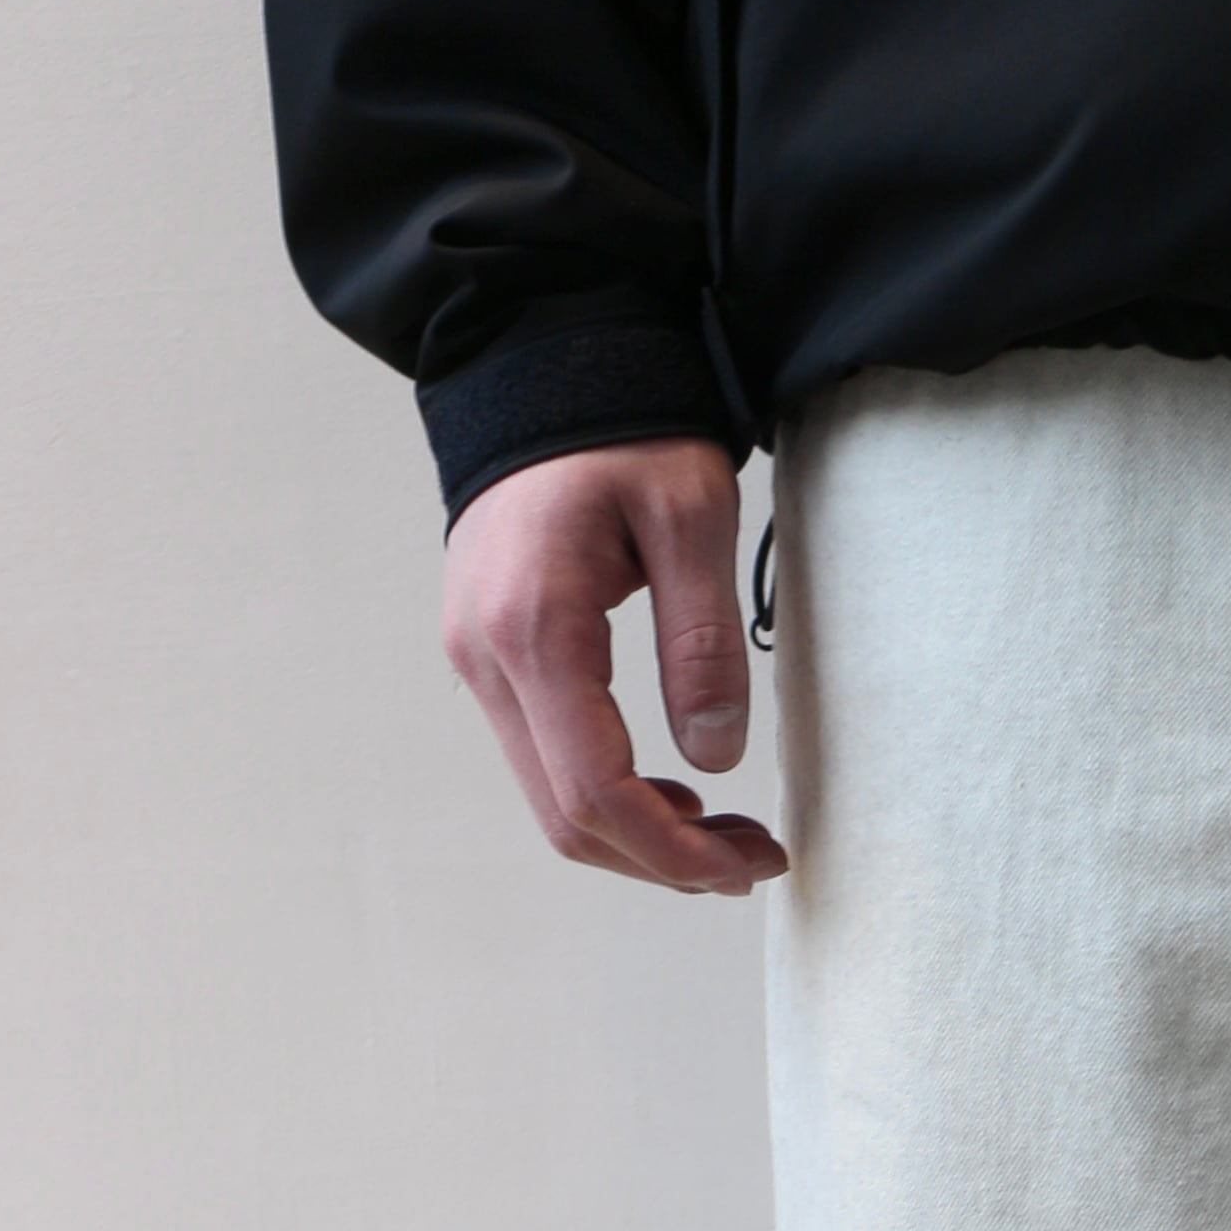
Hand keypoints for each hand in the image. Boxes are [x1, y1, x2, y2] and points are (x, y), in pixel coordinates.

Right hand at [442, 441, 786, 895]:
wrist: (536, 368)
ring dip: (639, 838)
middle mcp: (486, 658)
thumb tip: (716, 758)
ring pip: (550, 801)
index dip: (677, 851)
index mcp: (535, 628)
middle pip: (567, 817)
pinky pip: (543, 759)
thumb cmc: (620, 427)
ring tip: (727, 836)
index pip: (596, 791)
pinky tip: (675, 792)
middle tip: (754, 861)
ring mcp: (476, 661)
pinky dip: (609, 797)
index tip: (753, 863)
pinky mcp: (488, 657)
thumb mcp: (690, 514)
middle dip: (664, 861)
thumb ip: (703, 639)